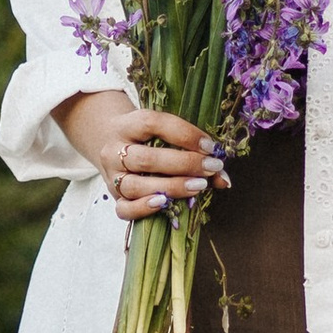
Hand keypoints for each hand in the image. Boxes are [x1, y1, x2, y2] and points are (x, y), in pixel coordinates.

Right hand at [55, 91, 229, 224]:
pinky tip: (166, 203)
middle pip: (146, 159)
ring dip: (172, 186)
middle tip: (211, 167)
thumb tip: (224, 178)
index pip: (153, 124)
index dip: (184, 134)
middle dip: (184, 164)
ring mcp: (111, 175)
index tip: (210, 146)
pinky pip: (124, 208)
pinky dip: (144, 208)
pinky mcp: (112, 196)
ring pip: (136, 185)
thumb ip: (191, 149)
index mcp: (127, 124)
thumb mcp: (163, 132)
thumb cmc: (146, 137)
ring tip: (199, 186)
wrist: (108, 141)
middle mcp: (114, 150)